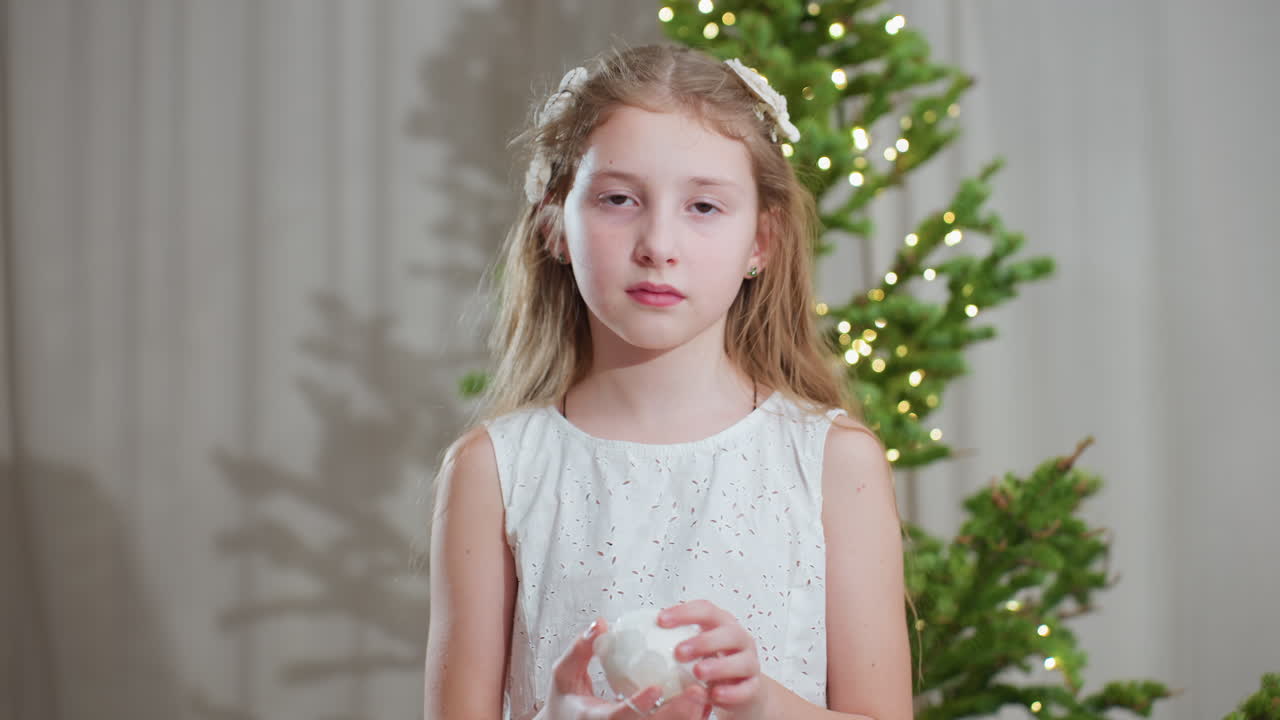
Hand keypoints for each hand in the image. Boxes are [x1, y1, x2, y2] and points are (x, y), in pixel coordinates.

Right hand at [542, 617, 713, 719]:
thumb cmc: (563, 702)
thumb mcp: (562, 675)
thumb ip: (580, 650)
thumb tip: (600, 623)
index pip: (620, 716)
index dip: (639, 704)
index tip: (656, 688)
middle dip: (677, 714)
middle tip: (699, 691)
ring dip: (688, 718)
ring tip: (707, 695)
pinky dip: (685, 719)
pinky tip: (702, 702)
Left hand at [658, 601, 770, 719]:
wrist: (741, 689)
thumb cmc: (711, 662)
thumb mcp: (695, 648)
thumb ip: (672, 640)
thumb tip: (628, 637)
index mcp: (721, 623)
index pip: (705, 610)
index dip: (684, 613)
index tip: (660, 620)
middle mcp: (739, 639)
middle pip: (728, 633)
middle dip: (703, 641)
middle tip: (679, 652)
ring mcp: (749, 662)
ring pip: (742, 661)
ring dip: (719, 666)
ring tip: (698, 673)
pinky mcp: (754, 687)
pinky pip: (746, 689)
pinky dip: (731, 692)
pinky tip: (714, 695)